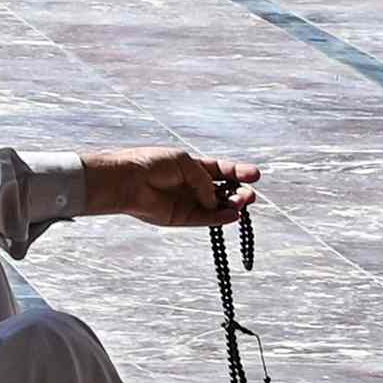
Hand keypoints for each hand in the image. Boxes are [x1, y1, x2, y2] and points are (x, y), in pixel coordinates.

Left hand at [85, 147, 259, 229]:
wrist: (127, 180)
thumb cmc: (151, 164)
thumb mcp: (184, 163)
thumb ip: (203, 180)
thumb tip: (216, 199)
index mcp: (193, 167)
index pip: (221, 170)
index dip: (238, 172)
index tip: (255, 174)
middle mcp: (193, 186)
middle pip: (223, 191)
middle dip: (239, 192)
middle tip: (249, 195)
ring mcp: (188, 202)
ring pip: (217, 207)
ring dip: (233, 206)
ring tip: (244, 203)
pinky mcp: (181, 218)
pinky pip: (206, 220)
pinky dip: (220, 218)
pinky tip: (234, 215)